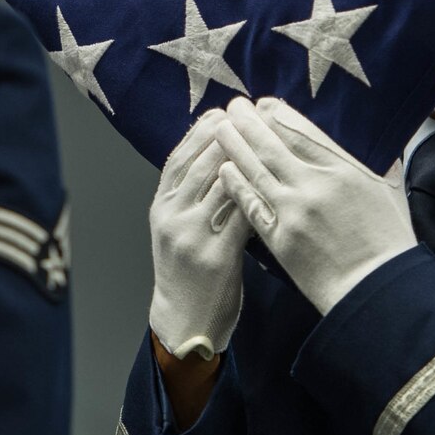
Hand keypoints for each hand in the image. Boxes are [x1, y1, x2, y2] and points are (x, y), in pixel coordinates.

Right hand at [148, 110, 251, 361]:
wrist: (183, 321)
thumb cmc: (188, 272)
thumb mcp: (176, 229)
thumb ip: (190, 197)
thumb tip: (216, 157)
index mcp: (160, 208)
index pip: (178, 159)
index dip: (199, 133)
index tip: (220, 113)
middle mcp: (171, 217)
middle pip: (200, 165)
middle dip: (226, 137)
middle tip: (249, 115)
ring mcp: (192, 236)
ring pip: (221, 184)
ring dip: (245, 159)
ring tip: (265, 140)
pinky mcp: (215, 256)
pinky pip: (241, 215)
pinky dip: (257, 194)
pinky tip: (273, 179)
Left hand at [211, 97, 413, 315]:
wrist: (378, 292)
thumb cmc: (390, 244)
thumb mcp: (391, 194)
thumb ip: (383, 166)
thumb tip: (386, 147)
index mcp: (344, 170)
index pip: (302, 132)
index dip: (278, 114)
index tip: (263, 104)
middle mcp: (315, 184)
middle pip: (272, 144)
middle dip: (249, 122)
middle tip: (233, 106)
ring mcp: (293, 211)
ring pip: (256, 169)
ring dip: (234, 146)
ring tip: (219, 128)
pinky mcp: (279, 237)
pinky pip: (250, 204)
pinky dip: (236, 184)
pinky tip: (223, 169)